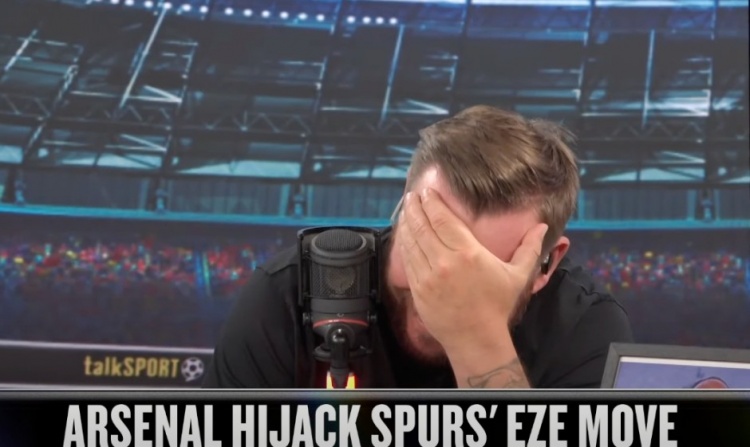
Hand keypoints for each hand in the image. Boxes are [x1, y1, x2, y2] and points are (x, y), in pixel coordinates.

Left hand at [398, 188, 547, 355]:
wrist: (476, 339)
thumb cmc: (497, 307)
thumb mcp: (518, 276)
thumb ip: (529, 248)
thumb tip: (543, 227)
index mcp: (468, 253)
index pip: (443, 219)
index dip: (432, 202)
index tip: (427, 191)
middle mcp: (444, 261)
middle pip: (424, 226)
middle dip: (416, 207)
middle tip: (413, 195)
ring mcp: (428, 275)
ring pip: (412, 241)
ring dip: (407, 222)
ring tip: (406, 209)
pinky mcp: (417, 288)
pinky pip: (407, 260)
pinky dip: (404, 244)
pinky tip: (404, 234)